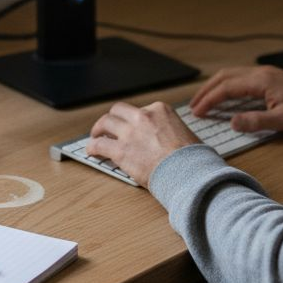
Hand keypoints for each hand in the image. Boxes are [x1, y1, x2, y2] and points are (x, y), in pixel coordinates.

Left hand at [86, 101, 200, 186]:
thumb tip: (167, 138)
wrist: (188, 172)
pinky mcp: (121, 150)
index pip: (140, 110)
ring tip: (95, 136)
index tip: (131, 127)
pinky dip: (92, 146)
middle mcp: (143, 117)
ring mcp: (130, 133)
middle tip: (108, 126)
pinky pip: (99, 144)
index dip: (133, 120)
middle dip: (112, 118)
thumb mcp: (185, 132)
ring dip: (98, 129)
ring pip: (105, 123)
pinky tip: (91, 150)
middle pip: (119, 111)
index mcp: (159, 110)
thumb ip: (169, 129)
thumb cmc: (191, 158)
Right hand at [190, 65, 282, 132]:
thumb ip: (256, 121)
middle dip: (206, 91)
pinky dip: (226, 85)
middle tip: (193, 106)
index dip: (209, 100)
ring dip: (215, 86)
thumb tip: (232, 123)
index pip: (226, 88)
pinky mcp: (269, 77)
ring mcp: (264, 73)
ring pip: (231, 74)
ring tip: (204, 101)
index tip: (197, 112)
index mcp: (261, 81)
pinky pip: (240, 77)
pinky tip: (225, 95)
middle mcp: (260, 73)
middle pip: (224, 76)